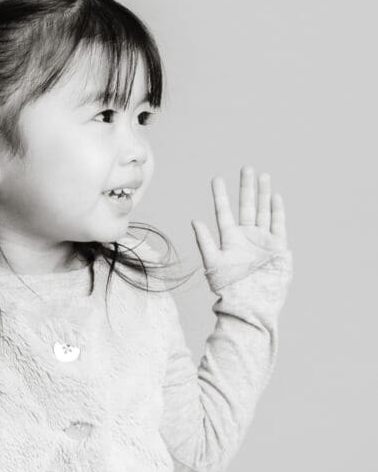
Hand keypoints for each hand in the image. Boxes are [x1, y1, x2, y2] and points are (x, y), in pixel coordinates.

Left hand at [191, 166, 289, 288]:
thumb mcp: (214, 263)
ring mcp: (262, 241)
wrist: (252, 303)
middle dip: (246, 188)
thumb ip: (204, 242)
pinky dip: (277, 210)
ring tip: (262, 175)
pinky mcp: (277, 247)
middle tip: (246, 168)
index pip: (224, 213)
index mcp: (229, 240)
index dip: (221, 196)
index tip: (217, 179)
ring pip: (263, 211)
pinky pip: (278, 224)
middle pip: (246, 207)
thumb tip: (194, 220)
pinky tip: (275, 196)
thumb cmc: (230, 287)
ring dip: (262, 194)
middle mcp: (246, 237)